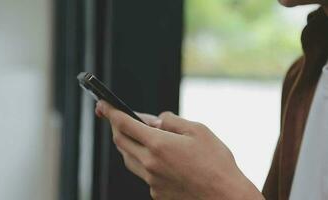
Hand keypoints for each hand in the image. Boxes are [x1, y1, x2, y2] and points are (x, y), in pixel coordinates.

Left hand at [96, 101, 263, 199]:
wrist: (225, 196)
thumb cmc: (216, 162)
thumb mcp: (198, 130)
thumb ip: (172, 121)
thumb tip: (156, 120)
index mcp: (158, 144)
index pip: (124, 124)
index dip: (111, 112)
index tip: (102, 105)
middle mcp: (149, 163)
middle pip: (120, 141)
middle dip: (116, 126)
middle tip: (118, 118)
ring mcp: (151, 181)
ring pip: (128, 158)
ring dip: (127, 144)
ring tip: (138, 135)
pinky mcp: (156, 193)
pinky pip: (142, 173)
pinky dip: (143, 160)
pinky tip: (157, 157)